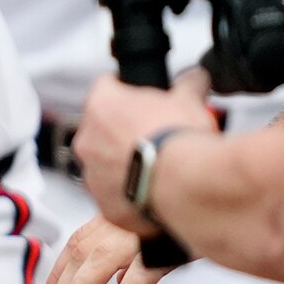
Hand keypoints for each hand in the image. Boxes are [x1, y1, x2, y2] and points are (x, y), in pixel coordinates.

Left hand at [35, 216, 172, 283]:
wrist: (208, 187)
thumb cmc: (176, 210)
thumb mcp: (145, 228)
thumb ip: (127, 256)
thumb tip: (119, 282)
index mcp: (108, 221)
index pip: (73, 252)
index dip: (56, 280)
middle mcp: (115, 226)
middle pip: (77, 264)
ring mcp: (137, 236)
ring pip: (96, 269)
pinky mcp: (164, 248)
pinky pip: (141, 274)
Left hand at [70, 68, 215, 229]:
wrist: (184, 184)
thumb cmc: (179, 139)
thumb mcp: (188, 102)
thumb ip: (187, 85)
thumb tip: (196, 78)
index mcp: (102, 105)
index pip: (106, 87)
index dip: (126, 91)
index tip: (140, 100)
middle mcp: (88, 139)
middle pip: (102, 129)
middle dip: (123, 132)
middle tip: (152, 137)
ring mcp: (93, 175)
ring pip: (105, 166)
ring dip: (124, 165)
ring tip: (158, 168)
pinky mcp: (106, 205)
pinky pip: (116, 198)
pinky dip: (131, 196)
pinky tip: (155, 191)